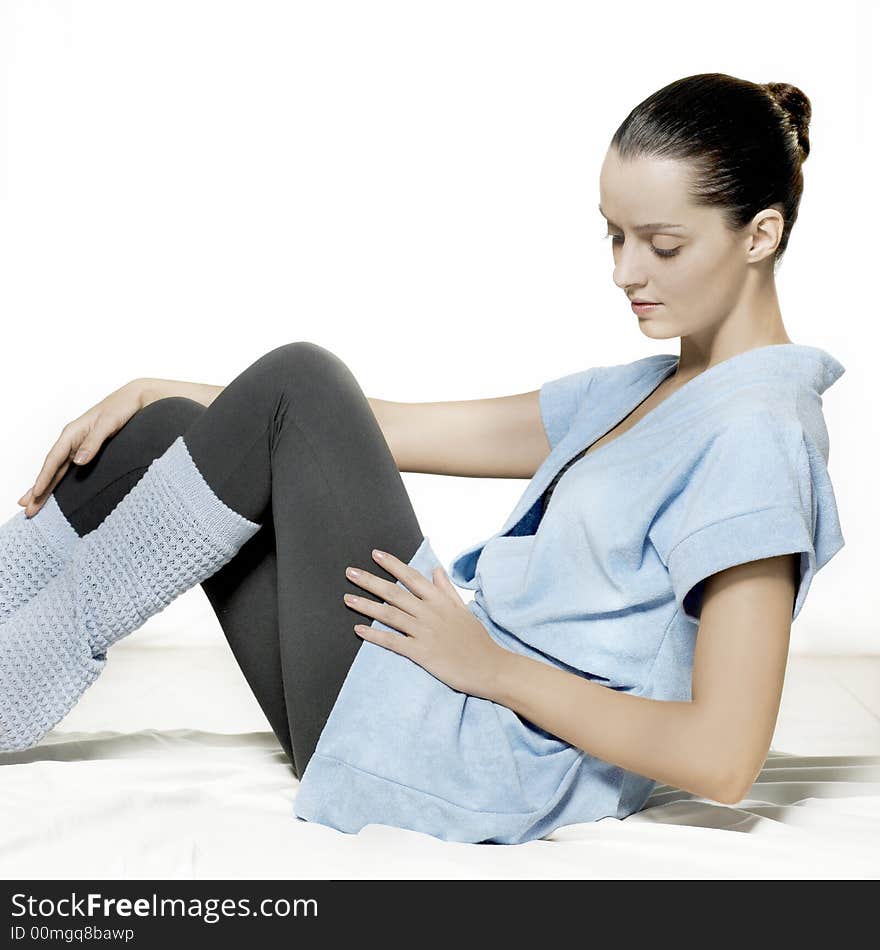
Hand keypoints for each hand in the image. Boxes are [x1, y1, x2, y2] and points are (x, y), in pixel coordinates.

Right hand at [18, 379, 146, 517]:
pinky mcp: (88, 450)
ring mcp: (79, 446)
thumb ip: (93, 442)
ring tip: (33, 504)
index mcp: (72, 433)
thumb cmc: (122, 408)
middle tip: (27, 509)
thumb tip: (78, 461)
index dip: (44, 478)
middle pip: (51, 469)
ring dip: (45, 488)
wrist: (137, 399)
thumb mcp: (108, 424)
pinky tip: (54, 491)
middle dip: (38, 489)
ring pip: (58, 471)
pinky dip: (59, 481)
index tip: (35, 494)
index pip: (54, 460)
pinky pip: (68, 469)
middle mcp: (72, 440)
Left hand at [343, 548, 505, 699]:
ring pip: (390, 614)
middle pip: (394, 593)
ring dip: (366, 606)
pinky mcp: (421, 653)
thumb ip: (446, 589)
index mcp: (440, 600)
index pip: (412, 577)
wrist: (490, 667)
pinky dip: (374, 635)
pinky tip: (359, 629)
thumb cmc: (477, 640)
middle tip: (350, 572)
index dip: (393, 564)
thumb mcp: (463, 609)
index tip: (376, 554)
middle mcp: (430, 612)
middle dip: (370, 581)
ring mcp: (425, 632)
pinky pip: (393, 641)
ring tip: (347, 598)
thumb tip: (436, 568)